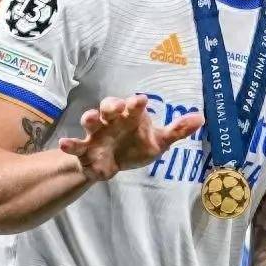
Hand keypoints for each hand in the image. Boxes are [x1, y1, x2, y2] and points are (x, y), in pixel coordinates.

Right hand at [58, 95, 202, 181]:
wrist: (114, 165)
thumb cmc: (137, 146)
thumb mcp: (159, 141)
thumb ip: (177, 131)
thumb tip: (201, 118)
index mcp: (131, 116)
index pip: (133, 106)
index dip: (136, 103)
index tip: (141, 100)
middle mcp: (113, 120)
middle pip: (109, 106)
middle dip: (111, 105)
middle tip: (116, 107)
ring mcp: (96, 133)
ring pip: (90, 120)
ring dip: (89, 117)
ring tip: (90, 118)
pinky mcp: (85, 149)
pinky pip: (76, 144)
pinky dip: (70, 144)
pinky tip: (64, 143)